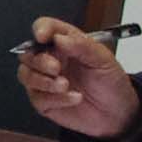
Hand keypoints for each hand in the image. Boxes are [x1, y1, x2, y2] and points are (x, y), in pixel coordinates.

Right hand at [16, 20, 140, 137]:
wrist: (116, 113)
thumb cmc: (110, 82)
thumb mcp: (103, 59)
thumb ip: (81, 45)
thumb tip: (59, 38)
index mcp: (65, 43)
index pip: (45, 28)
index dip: (40, 29)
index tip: (43, 36)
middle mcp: (51, 59)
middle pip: (28, 53)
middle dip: (40, 60)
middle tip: (56, 68)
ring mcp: (45, 80)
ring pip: (25, 74)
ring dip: (43, 81)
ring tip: (65, 85)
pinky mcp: (44, 101)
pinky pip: (37, 97)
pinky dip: (55, 98)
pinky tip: (74, 98)